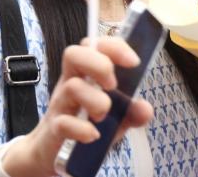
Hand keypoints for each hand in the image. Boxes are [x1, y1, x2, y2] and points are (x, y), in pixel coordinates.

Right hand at [1, 37, 152, 176]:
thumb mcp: (113, 118)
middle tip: (113, 86)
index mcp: (84, 74)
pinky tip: (93, 136)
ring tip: (103, 117)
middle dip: (99, 65)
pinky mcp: (54, 129)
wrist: (51, 152)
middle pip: (73, 54)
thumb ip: (131, 112)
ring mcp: (60, 105)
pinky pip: (64, 123)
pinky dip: (82, 129)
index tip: (133, 62)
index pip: (94, 46)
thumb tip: (145, 108)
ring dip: (95, 100)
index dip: (114, 47)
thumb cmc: (84, 125)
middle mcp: (69, 83)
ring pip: (71, 87)